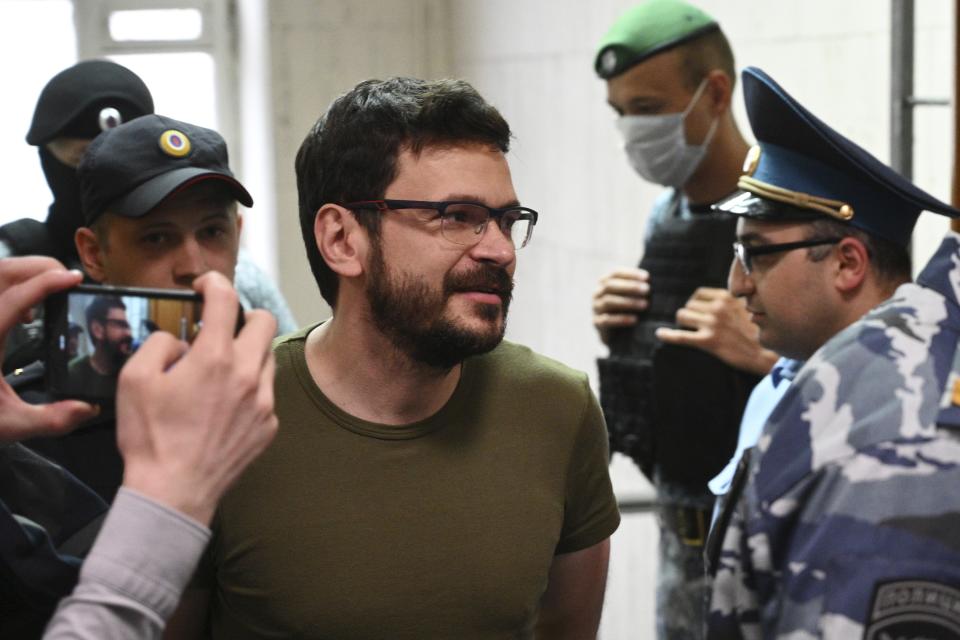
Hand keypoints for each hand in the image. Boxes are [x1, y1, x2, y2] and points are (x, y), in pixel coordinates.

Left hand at [0, 257, 97, 443]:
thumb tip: (88, 407)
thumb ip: (51, 419)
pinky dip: (12, 287)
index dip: (48, 282)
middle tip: (67, 280)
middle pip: (3, 271)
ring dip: (25, 275)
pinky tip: (25, 313)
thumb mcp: (8, 425)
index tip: (75, 279)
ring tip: (47, 295)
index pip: (17, 295)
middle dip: (39, 267)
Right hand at [116, 271, 277, 524]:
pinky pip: (267, 392)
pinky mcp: (269, 425)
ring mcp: (264, 401)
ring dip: (248, 352)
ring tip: (220, 367)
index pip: (226, 299)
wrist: (174, 492)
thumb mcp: (134, 380)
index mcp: (214, 358)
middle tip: (221, 326)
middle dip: (244, 315)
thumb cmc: (151, 438)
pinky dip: (250, 387)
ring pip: (268, 357)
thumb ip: (158, 345)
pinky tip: (226, 403)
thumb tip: (178, 339)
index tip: (205, 286)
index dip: (214, 283)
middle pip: (265, 321)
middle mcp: (247, 374)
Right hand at [592, 267, 649, 345]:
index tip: (647, 277)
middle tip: (647, 290)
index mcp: (605, 282)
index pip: (615, 273)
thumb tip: (651, 280)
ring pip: (608, 301)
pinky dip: (622, 319)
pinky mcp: (596, 323)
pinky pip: (607, 320)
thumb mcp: (632, 295)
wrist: (617, 334)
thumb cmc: (628, 308)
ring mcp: (596, 308)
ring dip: (628, 302)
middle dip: (630, 287)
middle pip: (610, 286)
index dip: (631, 274)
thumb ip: (639, 286)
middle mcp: (597, 293)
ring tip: (645, 305)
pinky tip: (635, 320)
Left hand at [655, 287, 777, 375]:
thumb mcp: (750, 307)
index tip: (695, 312)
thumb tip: (717, 302)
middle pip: (688, 305)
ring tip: (688, 331)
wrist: (768, 353)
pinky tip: (660, 334)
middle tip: (693, 326)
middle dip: (689, 315)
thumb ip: (732, 302)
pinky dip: (668, 335)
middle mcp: (717, 307)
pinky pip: (680, 336)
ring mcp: (712, 324)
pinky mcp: (708, 341)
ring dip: (683, 324)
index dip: (694, 303)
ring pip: (682, 317)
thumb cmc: (760, 332)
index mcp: (727, 297)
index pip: (699, 294)